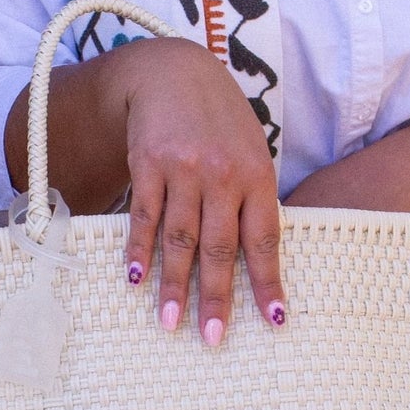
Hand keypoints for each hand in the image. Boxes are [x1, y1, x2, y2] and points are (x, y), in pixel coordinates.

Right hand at [117, 38, 285, 344]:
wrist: (174, 71)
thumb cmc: (220, 121)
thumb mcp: (250, 153)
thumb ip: (253, 201)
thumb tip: (258, 260)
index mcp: (257, 177)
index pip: (264, 240)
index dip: (268, 283)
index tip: (273, 321)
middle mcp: (223, 175)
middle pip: (219, 247)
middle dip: (215, 296)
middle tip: (211, 338)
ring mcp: (184, 169)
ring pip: (179, 238)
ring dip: (172, 285)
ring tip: (168, 323)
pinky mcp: (149, 163)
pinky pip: (144, 216)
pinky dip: (138, 251)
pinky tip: (136, 280)